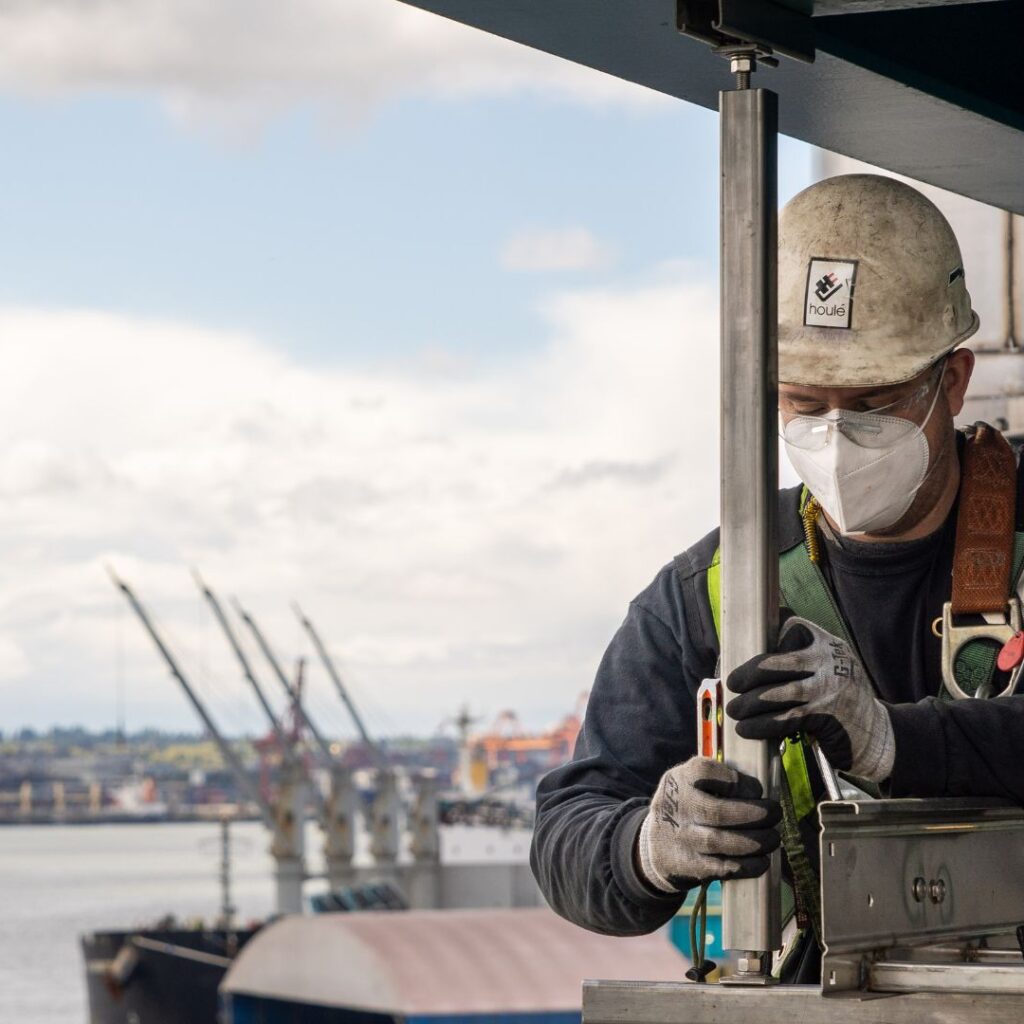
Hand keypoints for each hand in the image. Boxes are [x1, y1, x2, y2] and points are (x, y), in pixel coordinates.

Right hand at [636, 757, 780, 893]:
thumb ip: (718, 779)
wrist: (654, 845)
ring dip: (756, 841)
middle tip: (775, 814)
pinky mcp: (689, 866)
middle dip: (755, 814)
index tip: (757, 789)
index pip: (706, 772)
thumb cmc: (687, 807)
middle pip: (718, 811)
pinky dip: (747, 865)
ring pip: (721, 841)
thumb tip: (762, 791)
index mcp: (680, 779)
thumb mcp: (690, 783)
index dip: (738, 782)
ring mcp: (682, 838)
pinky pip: (722, 867)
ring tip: (773, 838)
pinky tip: (762, 861)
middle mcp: (677, 807)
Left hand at [726, 616, 894, 782]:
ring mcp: (831, 689)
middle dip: (750, 673)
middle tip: (732, 683)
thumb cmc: (840, 701)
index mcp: (827, 644)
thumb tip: (747, 664)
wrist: (879, 735)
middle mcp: (831, 662)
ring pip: (780, 692)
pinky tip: (748, 728)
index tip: (740, 650)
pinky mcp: (828, 718)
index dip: (763, 639)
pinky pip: (787, 719)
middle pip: (780, 661)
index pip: (791, 628)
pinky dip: (763, 724)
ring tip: (735, 710)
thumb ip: (799, 661)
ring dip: (751, 703)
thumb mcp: (827, 670)